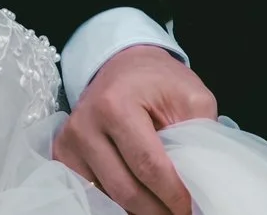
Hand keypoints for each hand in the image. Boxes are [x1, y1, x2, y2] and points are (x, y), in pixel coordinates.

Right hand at [54, 46, 217, 214]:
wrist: (124, 65)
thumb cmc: (160, 82)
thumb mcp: (192, 98)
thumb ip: (200, 136)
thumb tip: (202, 182)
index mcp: (115, 104)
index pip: (148, 165)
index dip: (172, 195)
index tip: (191, 210)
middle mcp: (85, 125)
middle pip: (125, 189)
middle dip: (157, 210)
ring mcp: (68, 142)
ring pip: (107, 197)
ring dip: (138, 210)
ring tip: (163, 207)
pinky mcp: (63, 154)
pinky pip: (92, 193)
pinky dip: (116, 203)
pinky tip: (140, 199)